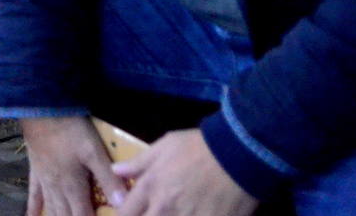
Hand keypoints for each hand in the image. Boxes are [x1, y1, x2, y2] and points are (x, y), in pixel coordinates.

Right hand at [22, 116, 129, 215]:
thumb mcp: (94, 151)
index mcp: (74, 187)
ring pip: (51, 210)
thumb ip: (108, 178)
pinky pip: (34, 195)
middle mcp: (58, 189)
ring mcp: (44, 181)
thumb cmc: (70, 130)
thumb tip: (123, 204)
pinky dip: (33, 209)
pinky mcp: (35, 171)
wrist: (41, 110)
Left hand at [113, 129, 255, 215]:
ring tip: (176, 213)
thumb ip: (139, 162)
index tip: (129, 214)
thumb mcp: (165, 145)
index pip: (125, 213)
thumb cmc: (199, 148)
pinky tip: (196, 215)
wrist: (238, 157)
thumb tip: (116, 170)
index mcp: (150, 187)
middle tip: (153, 212)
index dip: (124, 215)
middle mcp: (164, 209)